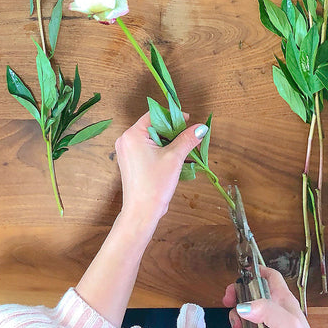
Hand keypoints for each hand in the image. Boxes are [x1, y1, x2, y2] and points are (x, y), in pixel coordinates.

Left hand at [114, 111, 206, 225]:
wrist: (142, 212)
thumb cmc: (154, 184)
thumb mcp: (174, 157)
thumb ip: (188, 139)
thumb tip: (201, 127)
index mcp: (132, 135)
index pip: (154, 115)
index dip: (173, 116)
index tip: (188, 121)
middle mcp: (126, 140)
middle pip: (154, 127)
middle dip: (173, 131)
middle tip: (189, 136)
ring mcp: (128, 152)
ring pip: (153, 139)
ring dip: (170, 142)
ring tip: (186, 149)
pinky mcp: (132, 162)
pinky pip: (149, 149)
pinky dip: (163, 151)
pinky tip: (177, 158)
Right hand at [223, 266, 315, 327]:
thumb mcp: (290, 325)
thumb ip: (270, 311)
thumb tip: (245, 305)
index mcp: (284, 302)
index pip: (269, 276)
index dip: (254, 271)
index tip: (238, 276)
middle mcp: (276, 311)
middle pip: (252, 294)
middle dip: (238, 297)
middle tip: (228, 304)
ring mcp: (269, 327)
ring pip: (247, 315)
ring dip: (237, 318)